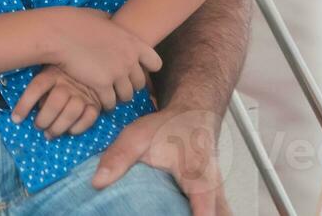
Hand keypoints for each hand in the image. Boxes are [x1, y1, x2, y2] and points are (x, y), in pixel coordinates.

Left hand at [11, 66, 100, 138]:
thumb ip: (39, 91)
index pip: (37, 87)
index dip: (24, 105)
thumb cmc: (60, 77)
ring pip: (72, 111)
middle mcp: (68, 82)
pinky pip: (89, 117)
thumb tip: (25, 114)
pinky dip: (79, 128)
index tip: (16, 119)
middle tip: (38, 127)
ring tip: (50, 134)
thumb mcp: (47, 75)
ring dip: (59, 127)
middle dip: (44, 119)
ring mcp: (83, 92)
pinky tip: (70, 131)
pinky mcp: (95, 103)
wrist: (88, 70)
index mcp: (53, 73)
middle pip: (56, 102)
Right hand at [46, 8, 161, 110]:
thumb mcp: (102, 18)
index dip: (146, 69)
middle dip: (129, 84)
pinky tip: (98, 99)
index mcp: (133, 42)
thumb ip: (113, 26)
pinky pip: (110, 102)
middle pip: (139, 83)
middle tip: (118, 85)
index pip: (155, 62)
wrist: (60, 34)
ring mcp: (117, 73)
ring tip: (109, 95)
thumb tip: (113, 22)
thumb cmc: (76, 23)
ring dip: (118, 96)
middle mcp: (129, 59)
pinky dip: (105, 103)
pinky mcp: (102, 85)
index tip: (136, 70)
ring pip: (126, 96)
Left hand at [93, 107, 228, 215]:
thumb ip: (119, 157)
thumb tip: (97, 182)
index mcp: (195, 171)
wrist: (193, 115)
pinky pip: (219, 212)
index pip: (204, 199)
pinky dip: (206, 215)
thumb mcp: (139, 135)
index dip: (202, 214)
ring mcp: (218, 194)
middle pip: (220, 213)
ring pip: (223, 213)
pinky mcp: (216, 198)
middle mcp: (213, 186)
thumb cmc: (169, 126)